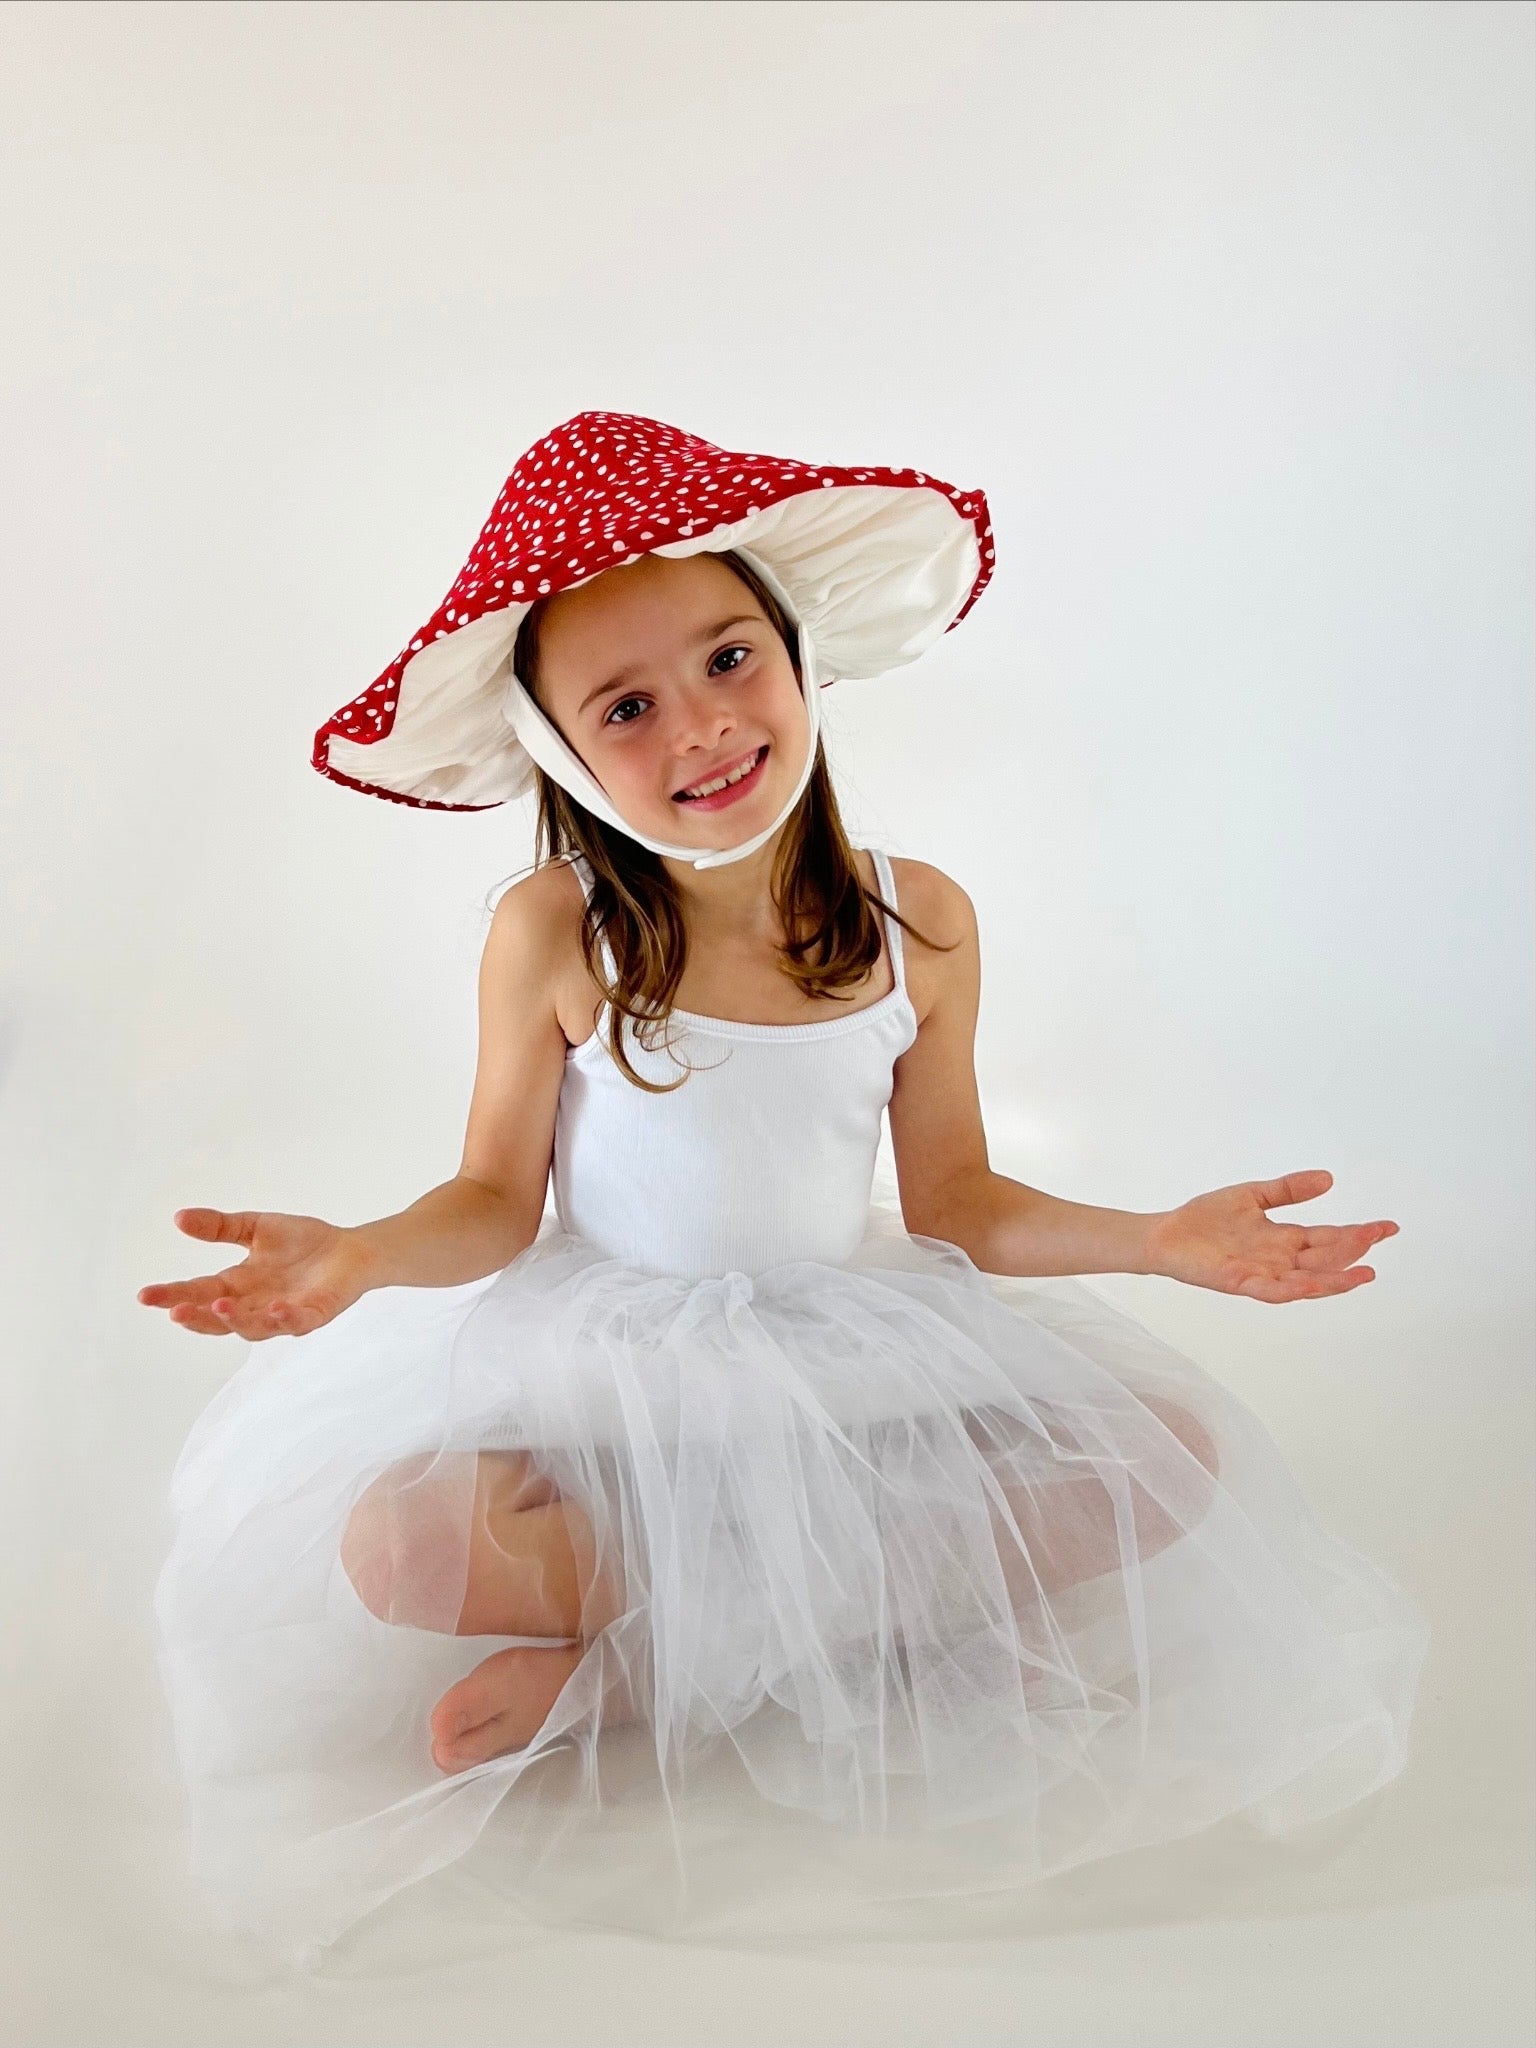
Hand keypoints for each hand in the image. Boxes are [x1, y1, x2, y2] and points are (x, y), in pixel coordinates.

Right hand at [137, 1207, 377, 1338]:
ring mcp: (284, 1314)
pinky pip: (297, 1322)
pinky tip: (276, 1307)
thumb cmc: (303, 1242)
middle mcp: (256, 1305)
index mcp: (238, 1286)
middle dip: (196, 1316)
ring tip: (219, 1305)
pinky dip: (285, 1317)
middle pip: (219, 1318)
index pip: (199, 1293)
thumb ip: (220, 1226)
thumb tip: (178, 1217)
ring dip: (236, 1319)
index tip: (145, 1295)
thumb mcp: (256, 1228)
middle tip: (174, 1310)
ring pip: (254, 1327)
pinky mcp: (314, 1315)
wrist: (351, 1248)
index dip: (173, 1295)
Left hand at [1140, 1170, 1398, 1303]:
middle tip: (1379, 1238)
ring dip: (1335, 1279)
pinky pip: (1272, 1290)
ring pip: (1307, 1280)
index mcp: (1284, 1239)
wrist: (1166, 1236)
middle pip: (1325, 1258)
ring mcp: (1262, 1273)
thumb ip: (1288, 1189)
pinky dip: (1294, 1289)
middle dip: (1354, 1251)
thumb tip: (1328, 1178)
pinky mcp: (1240, 1282)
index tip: (1388, 1227)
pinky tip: (1313, 1284)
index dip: (1359, 1234)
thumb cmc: (1205, 1219)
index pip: (1330, 1237)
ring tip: (1365, 1274)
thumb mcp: (1254, 1196)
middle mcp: (1279, 1260)